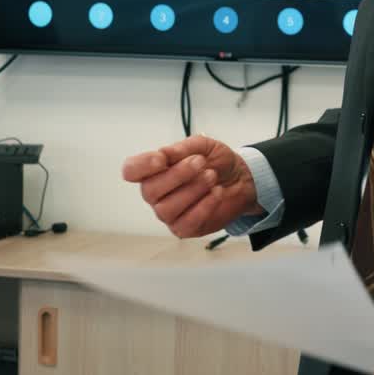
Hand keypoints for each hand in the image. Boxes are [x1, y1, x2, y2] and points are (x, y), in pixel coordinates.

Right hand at [121, 135, 262, 237]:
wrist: (242, 179)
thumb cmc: (216, 162)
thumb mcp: (202, 146)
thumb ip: (182, 148)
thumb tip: (164, 153)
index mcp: (154, 170)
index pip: (131, 170)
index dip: (141, 166)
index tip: (162, 159)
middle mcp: (156, 194)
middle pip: (149, 191)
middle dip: (177, 175)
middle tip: (200, 162)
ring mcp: (168, 213)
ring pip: (166, 208)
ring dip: (192, 190)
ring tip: (211, 176)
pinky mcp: (184, 228)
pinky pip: (186, 222)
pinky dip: (203, 206)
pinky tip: (216, 192)